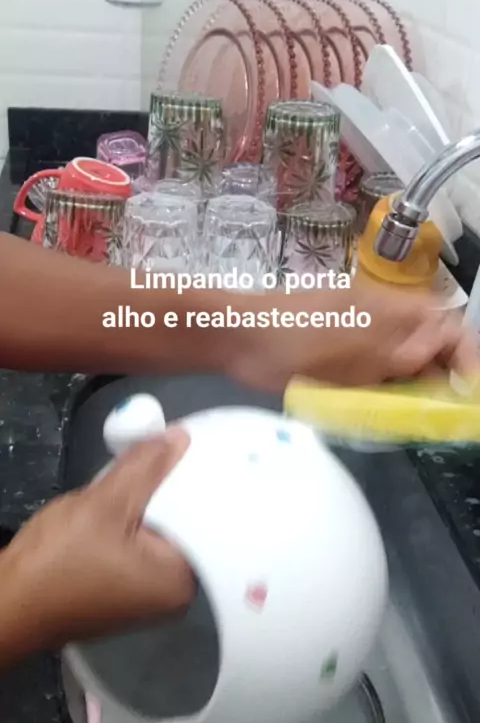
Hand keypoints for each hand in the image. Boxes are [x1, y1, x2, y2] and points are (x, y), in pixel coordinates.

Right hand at [1, 428, 194, 652]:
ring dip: (142, 499)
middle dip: (165, 486)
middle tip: (158, 449)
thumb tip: (180, 438)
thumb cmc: (57, 561)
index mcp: (180, 580)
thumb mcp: (105, 504)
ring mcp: (144, 592)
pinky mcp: (120, 587)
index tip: (191, 443)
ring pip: (157, 528)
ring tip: (136, 467)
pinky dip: (128, 518)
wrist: (6, 603)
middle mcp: (172, 592)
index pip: (206, 516)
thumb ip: (146, 467)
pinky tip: (116, 497)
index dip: (194, 476)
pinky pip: (137, 541)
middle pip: (182, 521)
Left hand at [231, 281, 477, 390]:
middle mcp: (383, 314)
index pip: (450, 328)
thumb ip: (406, 356)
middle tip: (432, 414)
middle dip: (437, 379)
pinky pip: (373, 367)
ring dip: (408, 386)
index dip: (466, 360)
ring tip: (402, 414)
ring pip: (401, 359)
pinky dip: (379, 388)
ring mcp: (359, 330)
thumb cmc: (297, 342)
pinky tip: (371, 407)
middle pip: (429, 345)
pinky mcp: (339, 348)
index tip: (464, 396)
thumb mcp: (358, 355)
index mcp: (394, 307)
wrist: (238, 336)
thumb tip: (442, 357)